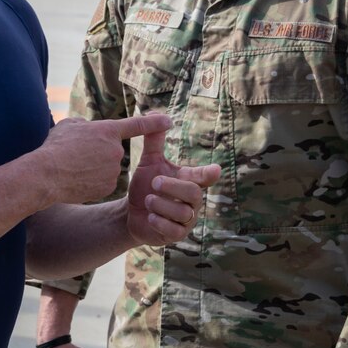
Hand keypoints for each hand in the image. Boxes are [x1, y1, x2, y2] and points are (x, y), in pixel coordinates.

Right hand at [38, 114, 171, 205]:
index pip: (138, 125)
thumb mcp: (69, 126)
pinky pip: (103, 182)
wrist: (47, 175)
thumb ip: (85, 126)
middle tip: (77, 155)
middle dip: (98, 152)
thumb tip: (88, 129)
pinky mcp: (108, 188)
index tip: (168, 121)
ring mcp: (113, 171)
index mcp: (108, 131)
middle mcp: (115, 151)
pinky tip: (77, 181)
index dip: (155, 123)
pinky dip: (92, 182)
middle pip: (112, 150)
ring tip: (73, 168)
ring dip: (94, 168)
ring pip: (107, 167)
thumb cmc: (55, 147)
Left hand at [126, 127, 220, 244]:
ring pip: (183, 213)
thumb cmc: (146, 185)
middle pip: (194, 193)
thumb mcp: (149, 162)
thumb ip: (154, 141)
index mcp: (188, 181)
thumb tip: (154, 113)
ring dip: (163, 205)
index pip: (204, 177)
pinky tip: (149, 216)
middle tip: (154, 181)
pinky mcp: (176, 235)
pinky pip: (174, 230)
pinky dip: (160, 222)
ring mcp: (186, 219)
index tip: (215, 170)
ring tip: (147, 199)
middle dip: (173, 187)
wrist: (131, 212)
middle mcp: (191, 201)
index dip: (209, 174)